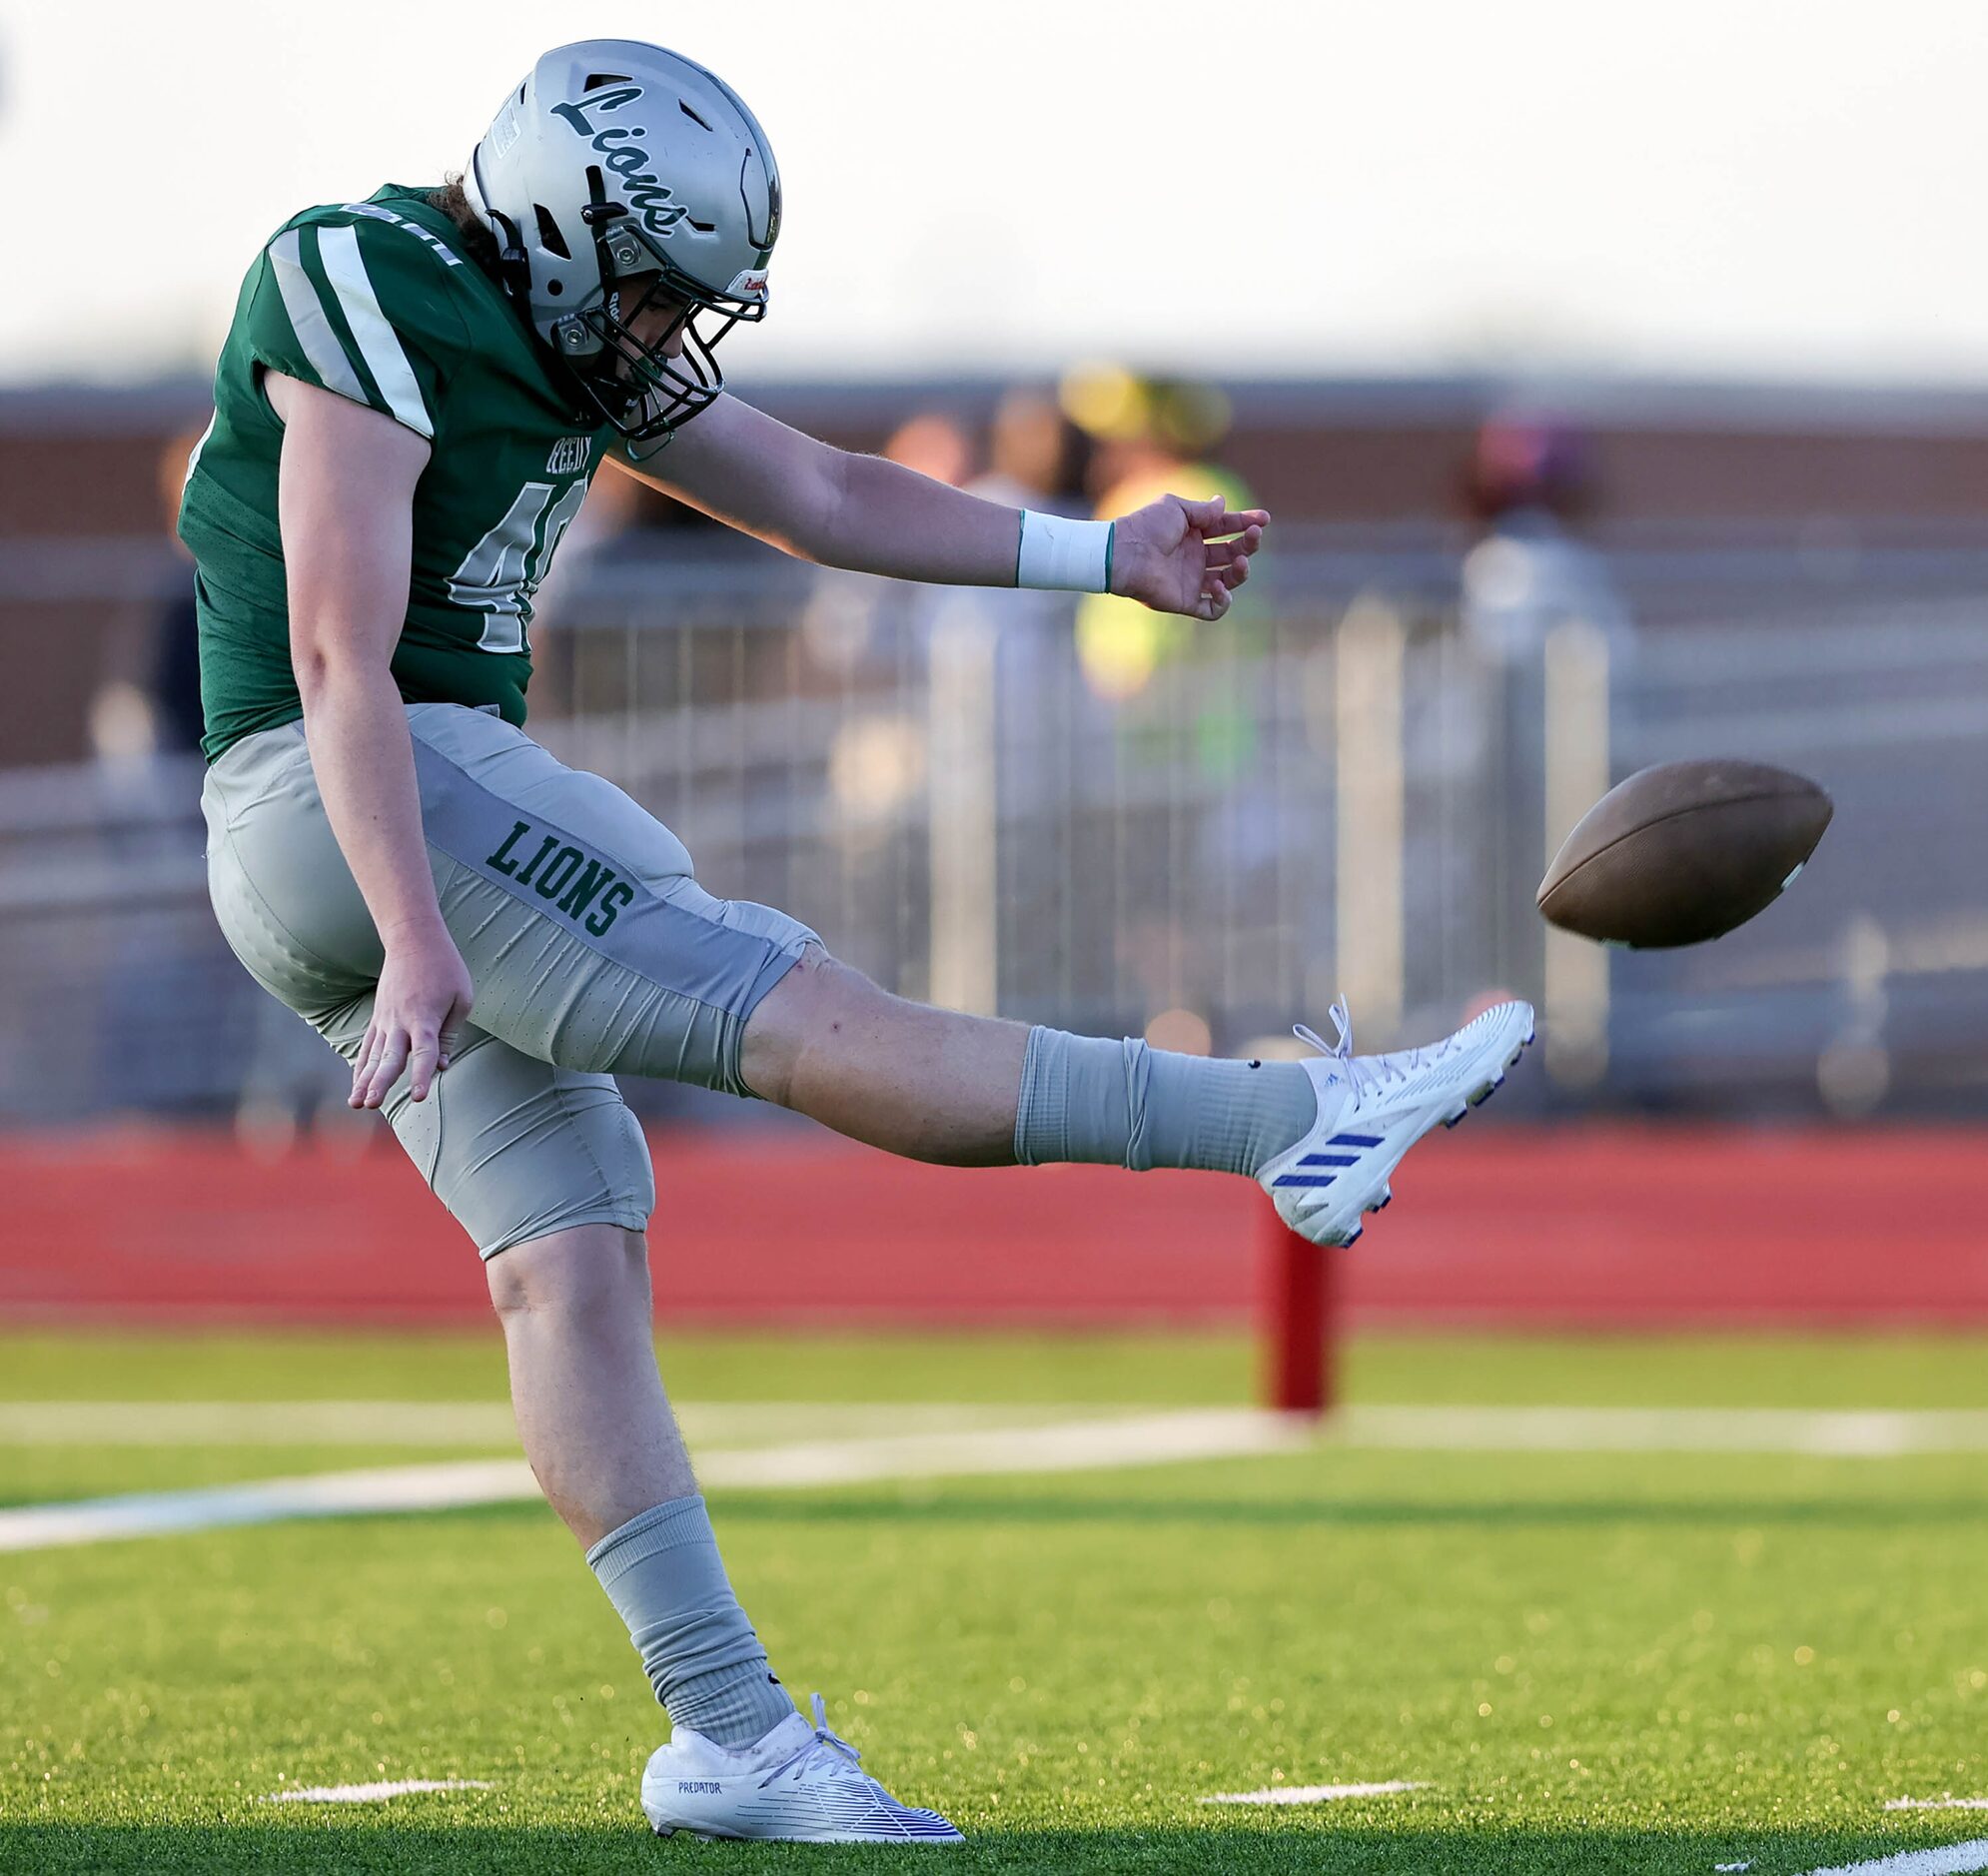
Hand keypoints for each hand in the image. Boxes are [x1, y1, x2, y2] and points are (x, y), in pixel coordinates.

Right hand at [349, 919, 473, 1109]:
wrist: (413, 939)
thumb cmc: (445, 968)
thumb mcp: (461, 998)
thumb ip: (449, 1035)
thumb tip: (441, 1066)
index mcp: (425, 1017)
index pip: (424, 1052)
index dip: (421, 1075)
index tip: (417, 1097)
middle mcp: (401, 1021)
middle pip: (390, 1057)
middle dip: (380, 1083)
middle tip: (371, 1105)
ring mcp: (385, 1020)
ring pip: (373, 1056)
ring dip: (364, 1081)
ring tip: (357, 1104)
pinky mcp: (378, 1018)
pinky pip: (368, 1047)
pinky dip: (361, 1068)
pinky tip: (356, 1089)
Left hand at [1108, 494, 1269, 621]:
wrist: (1126, 554)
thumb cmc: (1147, 527)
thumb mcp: (1176, 508)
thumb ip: (1203, 510)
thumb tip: (1223, 503)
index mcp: (1192, 533)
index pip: (1226, 528)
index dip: (1245, 523)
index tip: (1263, 519)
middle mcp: (1194, 557)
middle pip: (1231, 553)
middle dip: (1247, 545)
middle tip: (1254, 536)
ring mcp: (1191, 580)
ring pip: (1228, 581)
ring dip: (1240, 572)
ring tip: (1240, 562)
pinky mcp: (1185, 601)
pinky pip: (1212, 609)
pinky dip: (1223, 602)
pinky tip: (1220, 587)